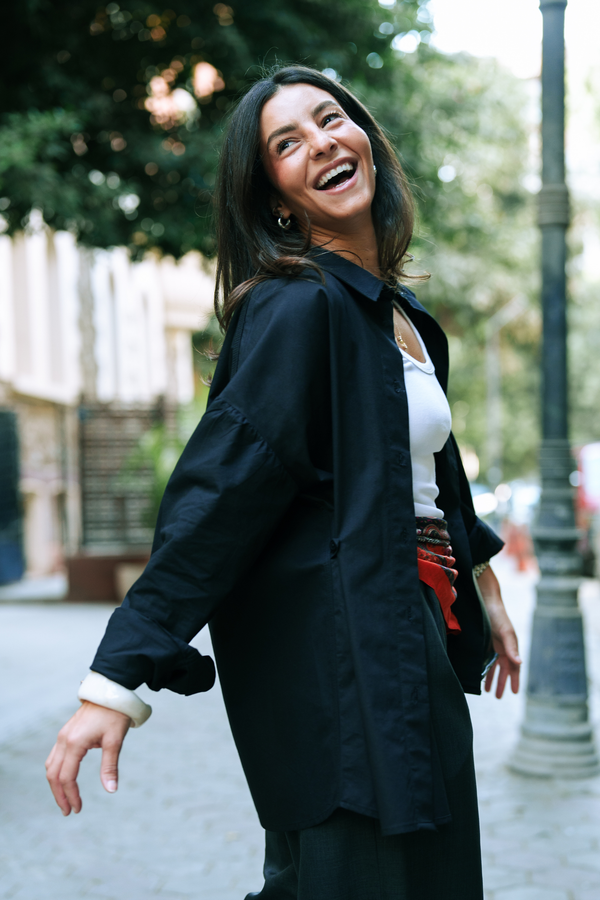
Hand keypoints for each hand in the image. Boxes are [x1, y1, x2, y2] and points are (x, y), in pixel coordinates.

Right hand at [45, 701, 130, 815]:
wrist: (110, 691)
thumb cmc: (114, 715)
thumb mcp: (115, 741)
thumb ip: (110, 767)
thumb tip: (111, 790)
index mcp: (75, 743)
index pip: (67, 777)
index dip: (71, 796)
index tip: (78, 809)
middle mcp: (64, 740)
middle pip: (53, 775)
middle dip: (59, 795)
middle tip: (69, 811)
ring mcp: (62, 735)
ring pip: (50, 766)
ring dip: (56, 785)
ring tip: (65, 799)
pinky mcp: (65, 733)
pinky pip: (54, 756)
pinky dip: (56, 772)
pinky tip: (64, 779)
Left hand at [477, 565, 521, 697]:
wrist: (485, 600)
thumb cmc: (498, 615)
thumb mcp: (505, 632)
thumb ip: (512, 648)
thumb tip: (520, 663)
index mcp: (511, 646)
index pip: (514, 667)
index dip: (514, 680)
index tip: (514, 693)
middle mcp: (503, 647)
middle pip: (504, 669)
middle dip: (502, 683)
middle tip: (498, 697)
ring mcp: (494, 645)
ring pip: (494, 665)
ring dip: (492, 677)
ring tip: (487, 691)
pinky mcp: (484, 641)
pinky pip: (486, 658)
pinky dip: (484, 667)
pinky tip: (480, 674)